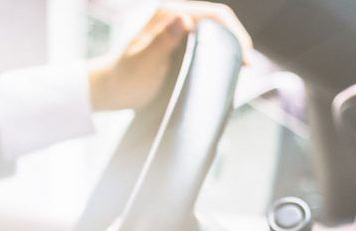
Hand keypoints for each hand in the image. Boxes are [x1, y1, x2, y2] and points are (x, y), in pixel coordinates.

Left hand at [88, 2, 252, 111]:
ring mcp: (177, 30)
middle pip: (218, 22)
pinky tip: (224, 70)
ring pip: (214, 33)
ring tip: (240, 69)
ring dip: (228, 48)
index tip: (244, 56)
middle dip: (235, 40)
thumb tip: (184, 20)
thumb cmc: (124, 79)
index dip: (234, 33)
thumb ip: (161, 42)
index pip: (214, 15)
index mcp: (169, 15)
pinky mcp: (179, 43)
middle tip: (246, 66)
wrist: (109, 90)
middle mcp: (175, 17)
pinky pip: (206, 43)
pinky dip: (218, 54)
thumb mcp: (142, 64)